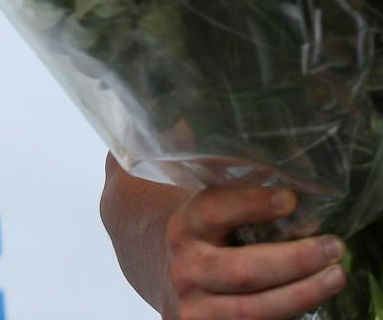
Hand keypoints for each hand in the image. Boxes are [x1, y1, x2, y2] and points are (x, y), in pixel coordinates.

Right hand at [161, 185, 344, 318]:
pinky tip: (313, 296)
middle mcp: (186, 268)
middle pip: (241, 270)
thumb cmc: (210, 240)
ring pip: (253, 309)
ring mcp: (196, 307)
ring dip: (302, 294)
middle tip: (333, 247)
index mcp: (185, 227)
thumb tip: (304, 209)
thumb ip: (246, 210)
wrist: (173, 276)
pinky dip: (290, 313)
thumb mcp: (214, 217)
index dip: (251, 205)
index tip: (290, 199)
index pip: (212, 210)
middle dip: (294, 260)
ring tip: (335, 276)